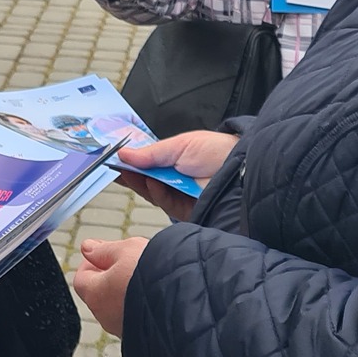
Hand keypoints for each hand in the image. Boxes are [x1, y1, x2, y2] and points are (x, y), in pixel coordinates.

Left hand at [73, 235, 149, 337]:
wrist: (186, 307)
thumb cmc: (154, 278)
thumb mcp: (126, 250)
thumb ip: (104, 249)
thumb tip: (89, 249)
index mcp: (95, 294)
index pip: (82, 277)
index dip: (93, 262)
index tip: (106, 253)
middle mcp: (106, 317)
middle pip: (100, 293)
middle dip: (112, 276)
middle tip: (130, 262)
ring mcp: (124, 330)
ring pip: (119, 306)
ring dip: (129, 291)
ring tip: (150, 276)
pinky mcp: (143, 337)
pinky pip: (137, 318)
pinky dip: (144, 305)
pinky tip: (159, 292)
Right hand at [114, 130, 238, 222]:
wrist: (242, 170)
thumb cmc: (217, 151)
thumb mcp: (180, 146)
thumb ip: (151, 153)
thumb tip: (125, 153)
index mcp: (177, 160)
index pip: (149, 164)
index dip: (133, 162)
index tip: (116, 159)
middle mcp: (177, 179)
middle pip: (148, 180)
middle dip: (132, 174)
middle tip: (115, 168)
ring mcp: (181, 194)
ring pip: (153, 193)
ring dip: (140, 183)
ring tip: (128, 173)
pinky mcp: (186, 210)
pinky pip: (165, 203)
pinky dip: (157, 193)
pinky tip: (152, 182)